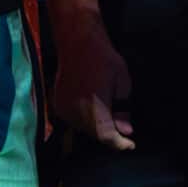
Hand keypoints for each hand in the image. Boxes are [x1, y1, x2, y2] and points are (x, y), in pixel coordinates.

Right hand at [51, 17, 135, 149]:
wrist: (77, 41)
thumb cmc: (103, 58)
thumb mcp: (122, 82)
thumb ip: (123, 109)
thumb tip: (126, 130)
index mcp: (93, 107)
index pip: (107, 137)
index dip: (120, 144)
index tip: (130, 145)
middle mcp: (76, 111)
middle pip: (95, 135)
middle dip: (109, 133)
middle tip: (122, 127)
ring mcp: (64, 108)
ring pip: (83, 128)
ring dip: (96, 125)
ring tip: (106, 109)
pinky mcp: (58, 104)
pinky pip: (73, 119)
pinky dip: (84, 118)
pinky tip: (92, 104)